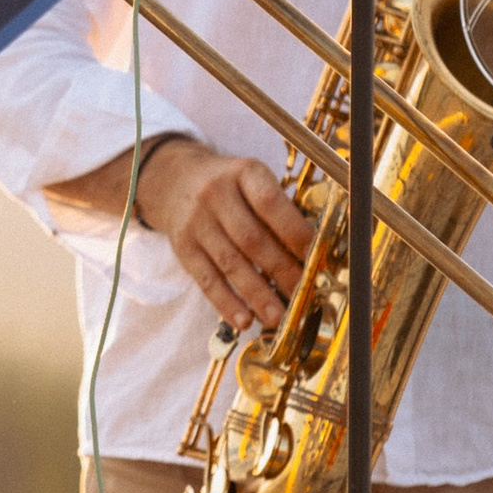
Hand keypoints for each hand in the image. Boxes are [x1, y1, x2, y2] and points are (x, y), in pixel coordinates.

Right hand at [126, 135, 312, 325]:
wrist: (175, 181)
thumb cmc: (230, 186)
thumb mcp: (253, 180)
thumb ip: (279, 209)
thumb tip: (311, 253)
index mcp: (243, 173)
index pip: (270, 204)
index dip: (294, 232)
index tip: (316, 257)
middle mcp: (216, 194)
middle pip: (251, 239)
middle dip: (282, 270)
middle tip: (303, 293)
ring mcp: (197, 222)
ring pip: (230, 263)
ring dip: (257, 294)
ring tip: (277, 317)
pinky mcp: (183, 248)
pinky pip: (206, 280)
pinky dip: (226, 303)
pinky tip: (243, 320)